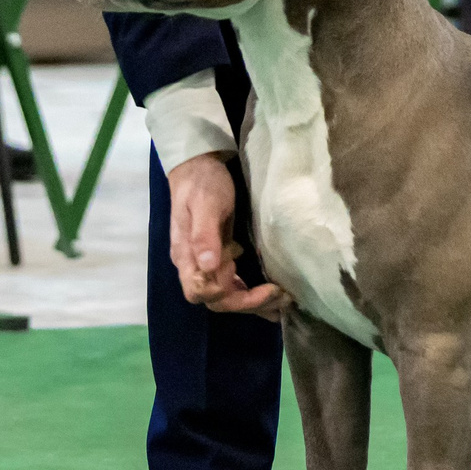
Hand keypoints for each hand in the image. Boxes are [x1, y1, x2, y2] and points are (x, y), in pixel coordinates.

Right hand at [169, 153, 288, 319]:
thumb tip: (208, 266)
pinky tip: (271, 292)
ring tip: (284, 300)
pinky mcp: (219, 257)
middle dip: (250, 303)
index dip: (229, 298)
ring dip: (254, 301)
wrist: (199, 166)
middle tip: (282, 297)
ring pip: (227, 295)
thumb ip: (204, 234)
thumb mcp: (206, 204)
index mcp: (186, 255)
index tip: (260, 289)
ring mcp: (206, 262)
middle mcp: (194, 265)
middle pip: (218, 300)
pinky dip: (251, 292)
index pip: (201, 292)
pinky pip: (233, 283)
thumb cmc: (202, 184)